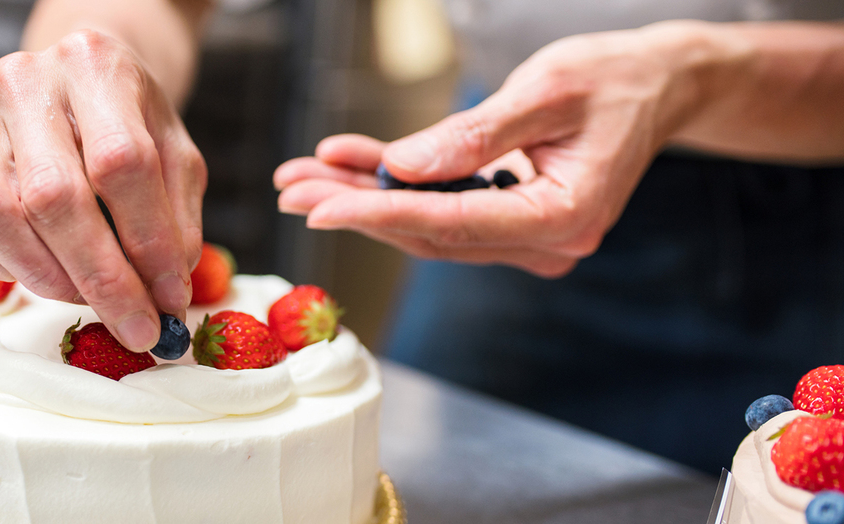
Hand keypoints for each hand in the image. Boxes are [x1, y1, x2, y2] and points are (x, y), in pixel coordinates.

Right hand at [0, 30, 205, 350]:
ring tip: (99, 299)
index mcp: (96, 68)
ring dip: (55, 278)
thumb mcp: (179, 157)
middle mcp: (28, 85)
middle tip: (139, 327)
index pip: (121, 162)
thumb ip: (178, 219)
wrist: (84, 83)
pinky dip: (14, 269)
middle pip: (54, 196)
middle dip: (103, 278)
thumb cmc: (137, 125)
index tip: (170, 297)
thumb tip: (165, 292)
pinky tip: (55, 272)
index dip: (148, 240)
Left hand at [275, 22, 710, 276]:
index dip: (378, 215)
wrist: (658, 85)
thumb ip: (475, 135)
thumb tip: (401, 169)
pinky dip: (397, 187)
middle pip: (429, 231)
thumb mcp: (547, 91)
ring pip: (428, 224)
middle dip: (356, 208)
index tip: (318, 207)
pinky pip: (443, 208)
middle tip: (291, 188)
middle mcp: (544, 241)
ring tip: (305, 176)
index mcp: (561, 217)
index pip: (450, 223)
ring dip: (365, 199)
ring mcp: (527, 236)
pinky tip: (352, 163)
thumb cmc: (613, 79)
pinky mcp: (511, 220)